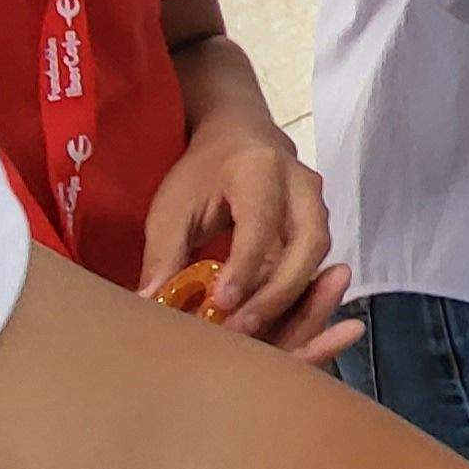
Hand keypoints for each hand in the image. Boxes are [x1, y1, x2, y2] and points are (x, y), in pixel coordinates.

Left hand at [136, 121, 343, 350]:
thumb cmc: (202, 173)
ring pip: (318, 259)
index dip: (244, 266)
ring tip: (252, 331)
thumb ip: (163, 254)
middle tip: (243, 329)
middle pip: (307, 244)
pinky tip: (268, 322)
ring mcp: (318, 206)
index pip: (260, 222)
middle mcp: (301, 186)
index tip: (221, 303)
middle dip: (279, 292)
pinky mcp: (319, 228)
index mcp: (260, 170)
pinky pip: (316, 266)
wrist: (240, 137)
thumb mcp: (173, 206)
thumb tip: (150, 304)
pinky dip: (296, 297)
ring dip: (291, 299)